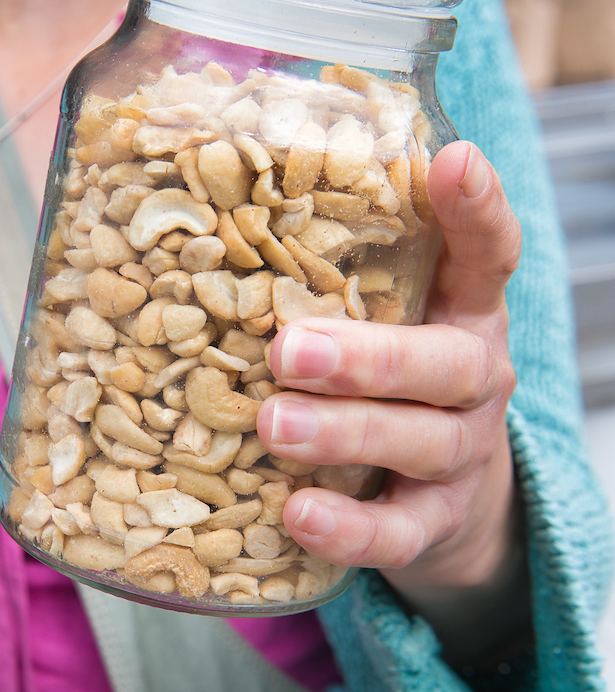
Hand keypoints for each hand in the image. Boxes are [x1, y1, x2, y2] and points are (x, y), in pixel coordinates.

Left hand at [257, 141, 525, 664]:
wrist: (437, 501)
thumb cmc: (380, 385)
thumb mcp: (375, 323)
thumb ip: (325, 278)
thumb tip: (204, 211)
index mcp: (458, 313)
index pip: (486, 256)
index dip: (476, 210)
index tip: (455, 159)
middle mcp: (472, 379)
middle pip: (443, 361)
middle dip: (365, 356)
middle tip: (287, 350)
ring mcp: (460, 455)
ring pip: (419, 440)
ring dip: (343, 432)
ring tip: (272, 424)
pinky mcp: (435, 523)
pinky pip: (400, 531)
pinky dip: (351, 527)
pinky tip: (299, 514)